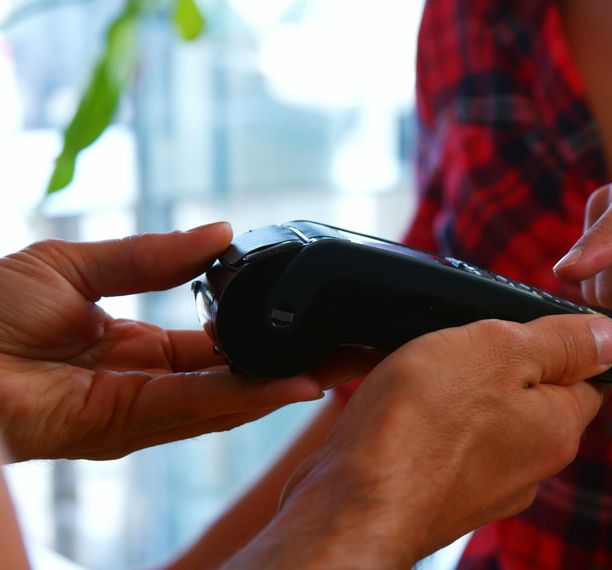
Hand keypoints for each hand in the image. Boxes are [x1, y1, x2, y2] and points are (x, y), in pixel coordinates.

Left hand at [0, 224, 337, 461]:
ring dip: (286, 385)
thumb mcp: (76, 265)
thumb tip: (221, 233)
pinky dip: (247, 398)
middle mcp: (141, 384)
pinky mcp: (121, 425)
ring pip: (226, 400)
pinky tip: (291, 383)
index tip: (311, 323)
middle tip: (352, 352)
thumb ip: (153, 257)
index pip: (215, 348)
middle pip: (234, 380)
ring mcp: (135, 410)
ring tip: (340, 367)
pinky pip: (195, 408)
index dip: (263, 336)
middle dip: (293, 368)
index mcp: (131, 347)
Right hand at [229, 314, 611, 568]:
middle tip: (463, 343)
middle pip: (536, 394)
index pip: (591, 374)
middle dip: (504, 362)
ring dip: (462, 390)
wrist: (349, 507)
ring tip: (424, 374)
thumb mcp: (499, 351)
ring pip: (488, 416)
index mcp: (559, 427)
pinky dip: (431, 421)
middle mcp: (533, 465)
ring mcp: (487, 487)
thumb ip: (560, 342)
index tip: (521, 323)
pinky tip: (402, 409)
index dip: (561, 339)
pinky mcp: (443, 495)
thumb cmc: (418, 425)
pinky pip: (449, 442)